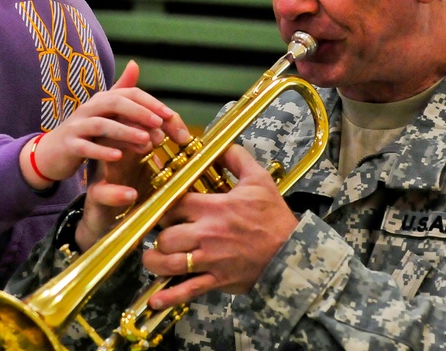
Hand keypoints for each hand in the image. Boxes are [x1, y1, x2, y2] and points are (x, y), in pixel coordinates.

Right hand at [72, 61, 189, 250]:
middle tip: (160, 124)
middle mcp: (89, 108)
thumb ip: (124, 97)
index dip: (150, 102)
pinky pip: (85, 147)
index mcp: (102, 100)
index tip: (170, 115)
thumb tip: (135, 64)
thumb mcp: (106, 113)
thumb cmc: (85, 133)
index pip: (129, 93)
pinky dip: (102, 151)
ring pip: (101, 124)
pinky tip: (118, 157)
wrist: (52, 153)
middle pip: (115, 102)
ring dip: (125, 132)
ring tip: (146, 141)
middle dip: (139, 112)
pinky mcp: (69, 146)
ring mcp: (77, 127)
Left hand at [141, 144, 297, 309]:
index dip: (164, 207)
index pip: (174, 204)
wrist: (291, 252)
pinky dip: (169, 296)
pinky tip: (155, 299)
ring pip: (169, 263)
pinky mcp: (216, 280)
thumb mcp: (259, 180)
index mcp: (214, 208)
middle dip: (159, 235)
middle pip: (166, 235)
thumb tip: (220, 146)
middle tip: (163, 233)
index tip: (165, 209)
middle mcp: (207, 234)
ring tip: (154, 257)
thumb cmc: (274, 217)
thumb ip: (237, 159)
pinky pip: (187, 290)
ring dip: (156, 261)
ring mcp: (210, 260)